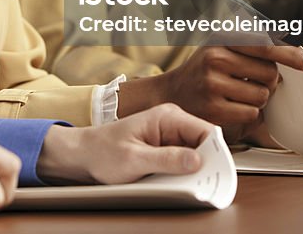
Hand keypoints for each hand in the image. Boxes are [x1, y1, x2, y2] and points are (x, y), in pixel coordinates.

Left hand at [36, 103, 215, 184]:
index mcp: (166, 116)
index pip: (206, 131)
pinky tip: (177, 185)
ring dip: (195, 172)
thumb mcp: (134, 159)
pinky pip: (184, 162)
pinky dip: (185, 175)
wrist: (82, 155)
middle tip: (204, 185)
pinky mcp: (166, 150)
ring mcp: (170, 136)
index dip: (217, 153)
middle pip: (205, 145)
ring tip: (188, 186)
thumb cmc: (102, 151)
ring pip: (197, 155)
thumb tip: (196, 160)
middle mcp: (171, 123)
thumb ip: (166, 159)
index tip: (219, 174)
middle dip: (207, 165)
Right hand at [119, 45, 302, 140]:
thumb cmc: (204, 70)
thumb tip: (295, 48)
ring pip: (262, 96)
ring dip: (259, 99)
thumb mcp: (222, 47)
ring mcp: (211, 84)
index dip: (292, 55)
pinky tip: (232, 107)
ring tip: (238, 94)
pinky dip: (248, 114)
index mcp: (221, 39)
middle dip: (269, 81)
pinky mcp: (212, 108)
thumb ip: (254, 44)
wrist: (171, 94)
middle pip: (270, 74)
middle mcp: (214, 58)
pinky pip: (252, 113)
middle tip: (252, 81)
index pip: (265, 45)